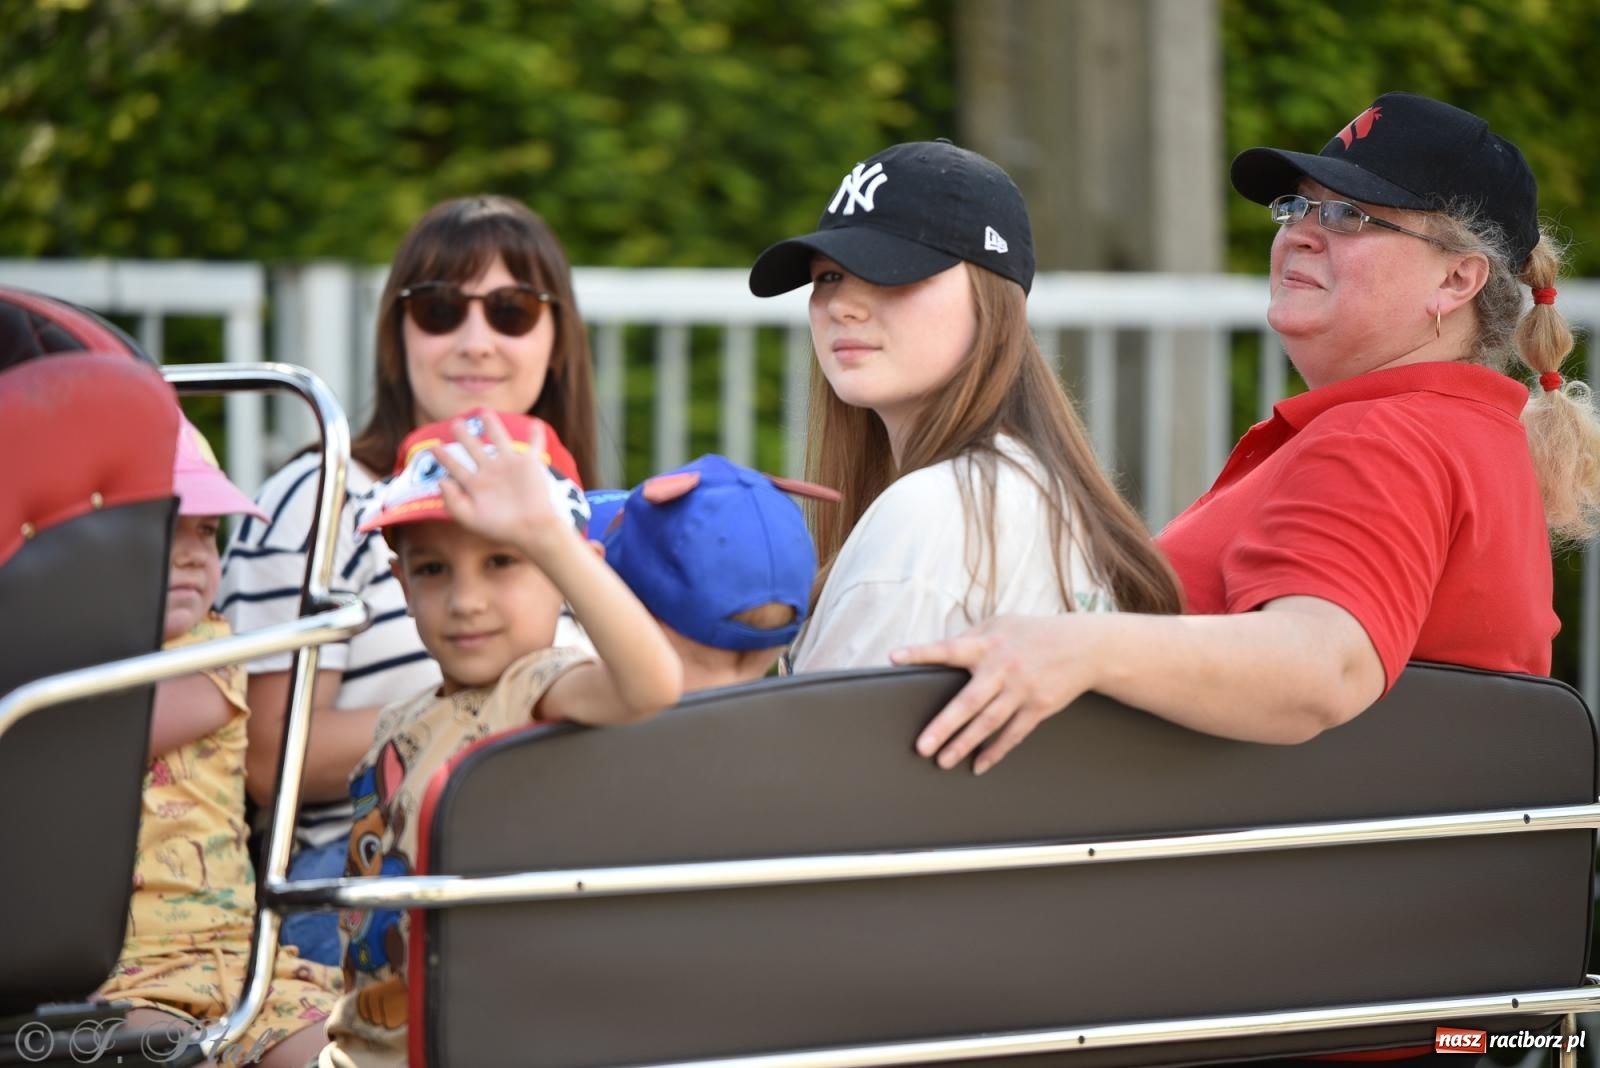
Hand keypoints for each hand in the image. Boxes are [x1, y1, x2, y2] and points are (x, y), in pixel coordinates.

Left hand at [430, 412, 564, 552]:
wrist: (531, 529)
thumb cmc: (501, 528)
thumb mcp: (470, 518)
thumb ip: (452, 501)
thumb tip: (441, 481)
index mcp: (476, 485)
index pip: (456, 467)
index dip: (444, 457)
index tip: (433, 447)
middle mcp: (491, 472)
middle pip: (474, 448)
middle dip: (464, 436)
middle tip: (455, 423)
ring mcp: (510, 466)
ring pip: (500, 440)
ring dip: (492, 425)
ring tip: (484, 412)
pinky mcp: (529, 464)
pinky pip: (534, 445)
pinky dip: (536, 434)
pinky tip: (536, 422)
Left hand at [891, 614, 1090, 774]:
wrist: (1084, 647)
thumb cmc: (1034, 633)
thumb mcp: (1001, 624)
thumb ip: (971, 637)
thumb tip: (942, 650)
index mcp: (988, 644)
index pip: (948, 649)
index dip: (921, 653)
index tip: (894, 658)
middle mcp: (1002, 668)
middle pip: (968, 701)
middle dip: (944, 726)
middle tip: (922, 747)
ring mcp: (1021, 690)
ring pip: (988, 723)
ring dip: (964, 745)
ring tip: (943, 762)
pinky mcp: (1039, 707)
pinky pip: (1013, 734)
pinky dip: (996, 751)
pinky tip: (979, 765)